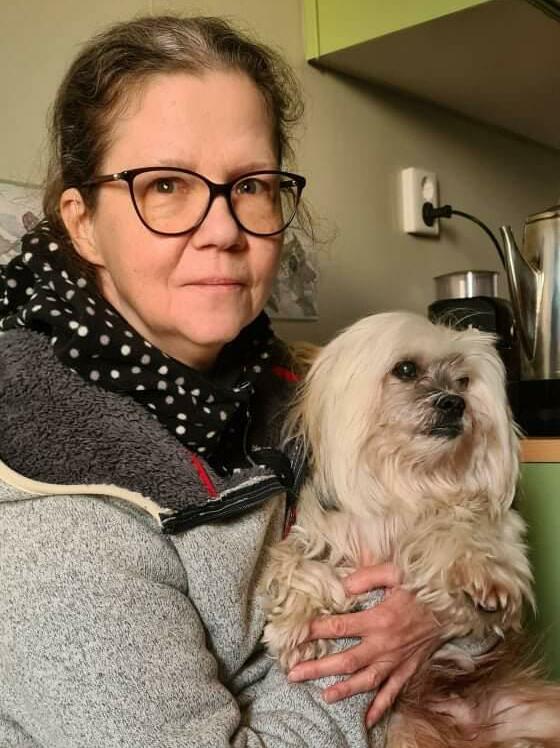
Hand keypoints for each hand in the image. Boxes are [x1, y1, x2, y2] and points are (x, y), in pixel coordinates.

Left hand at [287, 563, 441, 726]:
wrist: (455, 604)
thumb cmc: (422, 584)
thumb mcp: (394, 571)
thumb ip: (367, 576)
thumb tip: (343, 585)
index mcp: (379, 619)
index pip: (340, 626)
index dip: (316, 630)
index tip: (296, 634)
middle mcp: (385, 644)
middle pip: (346, 660)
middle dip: (318, 667)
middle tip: (294, 673)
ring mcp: (397, 660)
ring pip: (366, 681)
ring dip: (344, 690)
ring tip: (324, 696)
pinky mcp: (409, 668)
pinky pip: (393, 692)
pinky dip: (380, 708)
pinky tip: (367, 721)